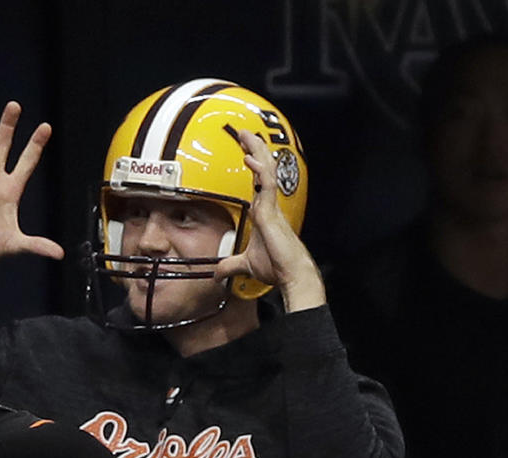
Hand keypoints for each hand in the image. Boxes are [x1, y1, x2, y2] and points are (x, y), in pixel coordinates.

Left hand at [213, 129, 324, 311]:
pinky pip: (267, 185)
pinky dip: (259, 170)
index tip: (245, 150)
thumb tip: (217, 273)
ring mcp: (271, 207)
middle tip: (244, 132)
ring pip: (266, 171)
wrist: (290, 275)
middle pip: (262, 169)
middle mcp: (268, 205)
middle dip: (254, 148)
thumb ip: (230, 265)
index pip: (257, 181)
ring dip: (256, 151)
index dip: (253, 164)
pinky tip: (250, 158)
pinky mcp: (272, 212)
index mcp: (264, 212)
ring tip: (247, 135)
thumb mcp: (245, 264)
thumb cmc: (276, 268)